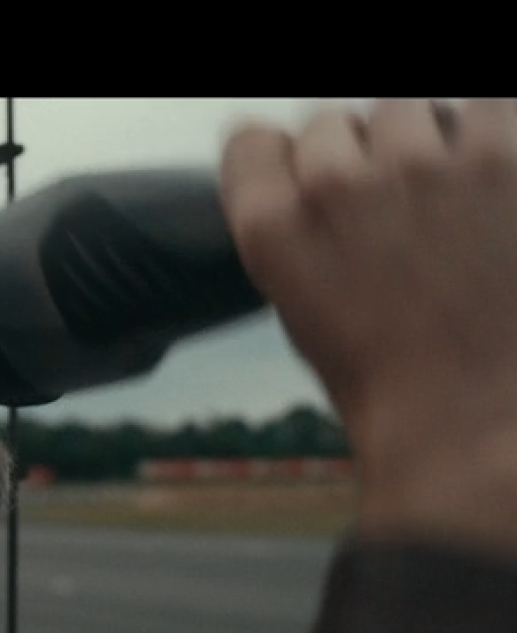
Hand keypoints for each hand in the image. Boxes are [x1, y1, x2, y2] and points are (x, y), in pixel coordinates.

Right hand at [220, 99, 516, 554]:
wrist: (476, 418)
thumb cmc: (383, 376)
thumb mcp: (294, 305)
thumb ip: (286, 227)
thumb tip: (301, 174)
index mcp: (272, 227)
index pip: (248, 140)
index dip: (278, 165)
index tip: (302, 187)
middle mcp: (335, 185)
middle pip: (325, 122)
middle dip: (349, 160)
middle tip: (381, 215)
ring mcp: (419, 166)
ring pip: (401, 108)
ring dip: (414, 144)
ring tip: (439, 202)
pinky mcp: (500, 159)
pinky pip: (481, 106)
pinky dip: (480, 135)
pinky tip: (481, 184)